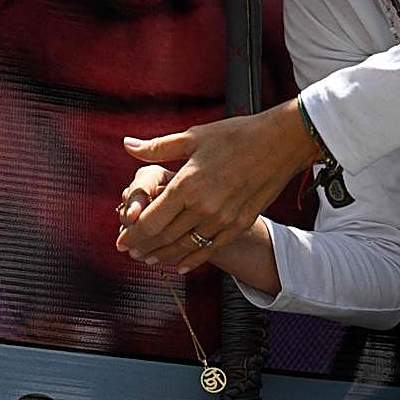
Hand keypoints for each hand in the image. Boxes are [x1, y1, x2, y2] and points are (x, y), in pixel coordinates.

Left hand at [115, 98, 317, 272]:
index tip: (121, 240)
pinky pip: (211, 248)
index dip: (133, 234)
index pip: (151, 220)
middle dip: (144, 247)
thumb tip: (127, 145)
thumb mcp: (192, 137)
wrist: (279, 143)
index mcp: (187, 185)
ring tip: (150, 259)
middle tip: (130, 252)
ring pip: (186, 246)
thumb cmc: (234, 136)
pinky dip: (193, 258)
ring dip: (165, 255)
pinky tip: (181, 263)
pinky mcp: (239, 224)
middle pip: (165, 237)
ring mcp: (223, 219)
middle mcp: (203, 207)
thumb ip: (157, 148)